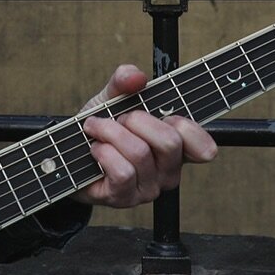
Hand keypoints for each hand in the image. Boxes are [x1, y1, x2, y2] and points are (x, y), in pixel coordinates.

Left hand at [72, 64, 216, 208]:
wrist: (70, 153)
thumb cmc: (101, 127)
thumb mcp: (113, 97)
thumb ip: (124, 81)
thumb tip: (136, 76)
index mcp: (178, 148)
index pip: (204, 147)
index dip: (184, 125)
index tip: (161, 113)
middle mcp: (169, 172)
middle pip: (170, 142)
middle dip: (137, 120)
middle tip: (120, 118)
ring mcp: (148, 188)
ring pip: (140, 153)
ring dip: (111, 133)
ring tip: (98, 130)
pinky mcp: (125, 198)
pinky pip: (122, 172)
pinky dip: (103, 152)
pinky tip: (95, 149)